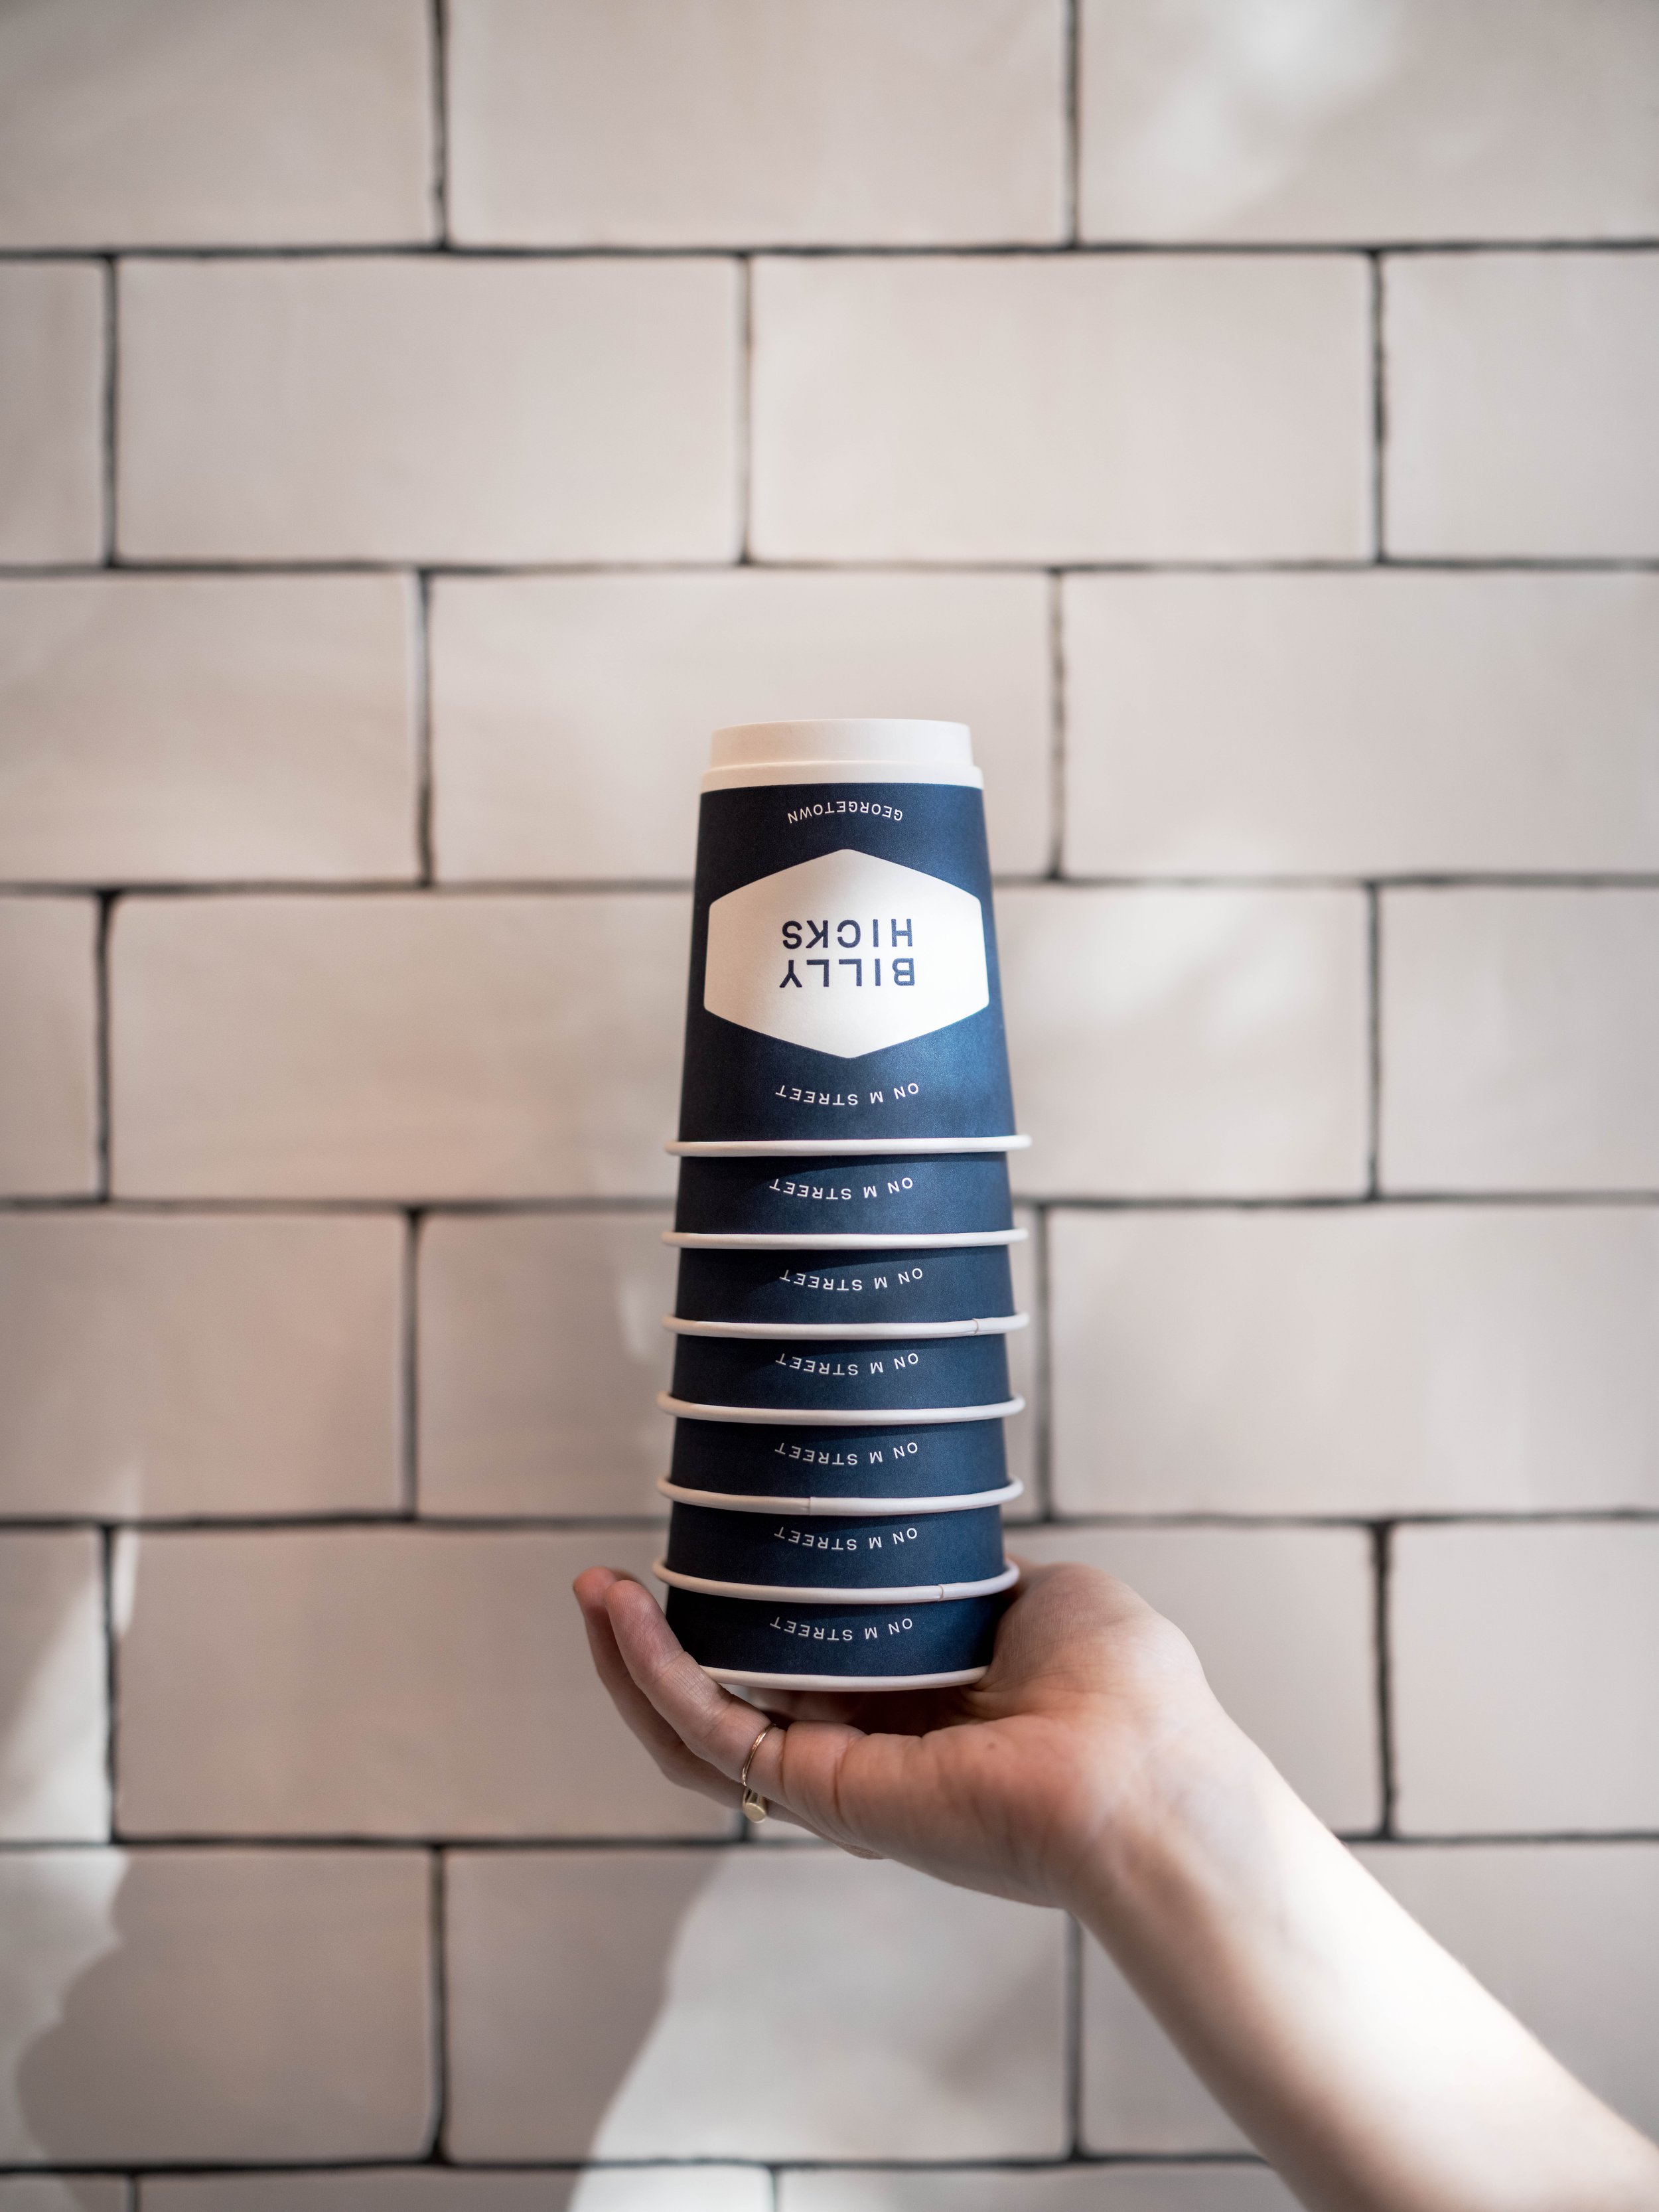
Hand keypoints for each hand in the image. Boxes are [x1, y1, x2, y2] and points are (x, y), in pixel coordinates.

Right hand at [572, 1558, 1235, 1914]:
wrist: (1143, 1772)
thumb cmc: (1125, 1689)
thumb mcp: (1043, 1596)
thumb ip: (973, 1572)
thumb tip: (938, 1536)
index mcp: (918, 1706)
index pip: (801, 1667)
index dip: (743, 1613)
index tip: (708, 1545)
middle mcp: (867, 1749)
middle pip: (727, 1705)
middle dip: (655, 1646)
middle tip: (608, 1580)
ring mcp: (838, 1777)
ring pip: (696, 1730)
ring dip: (630, 1663)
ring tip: (588, 1593)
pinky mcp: (819, 1791)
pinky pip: (710, 1729)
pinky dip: (654, 1672)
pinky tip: (620, 1611)